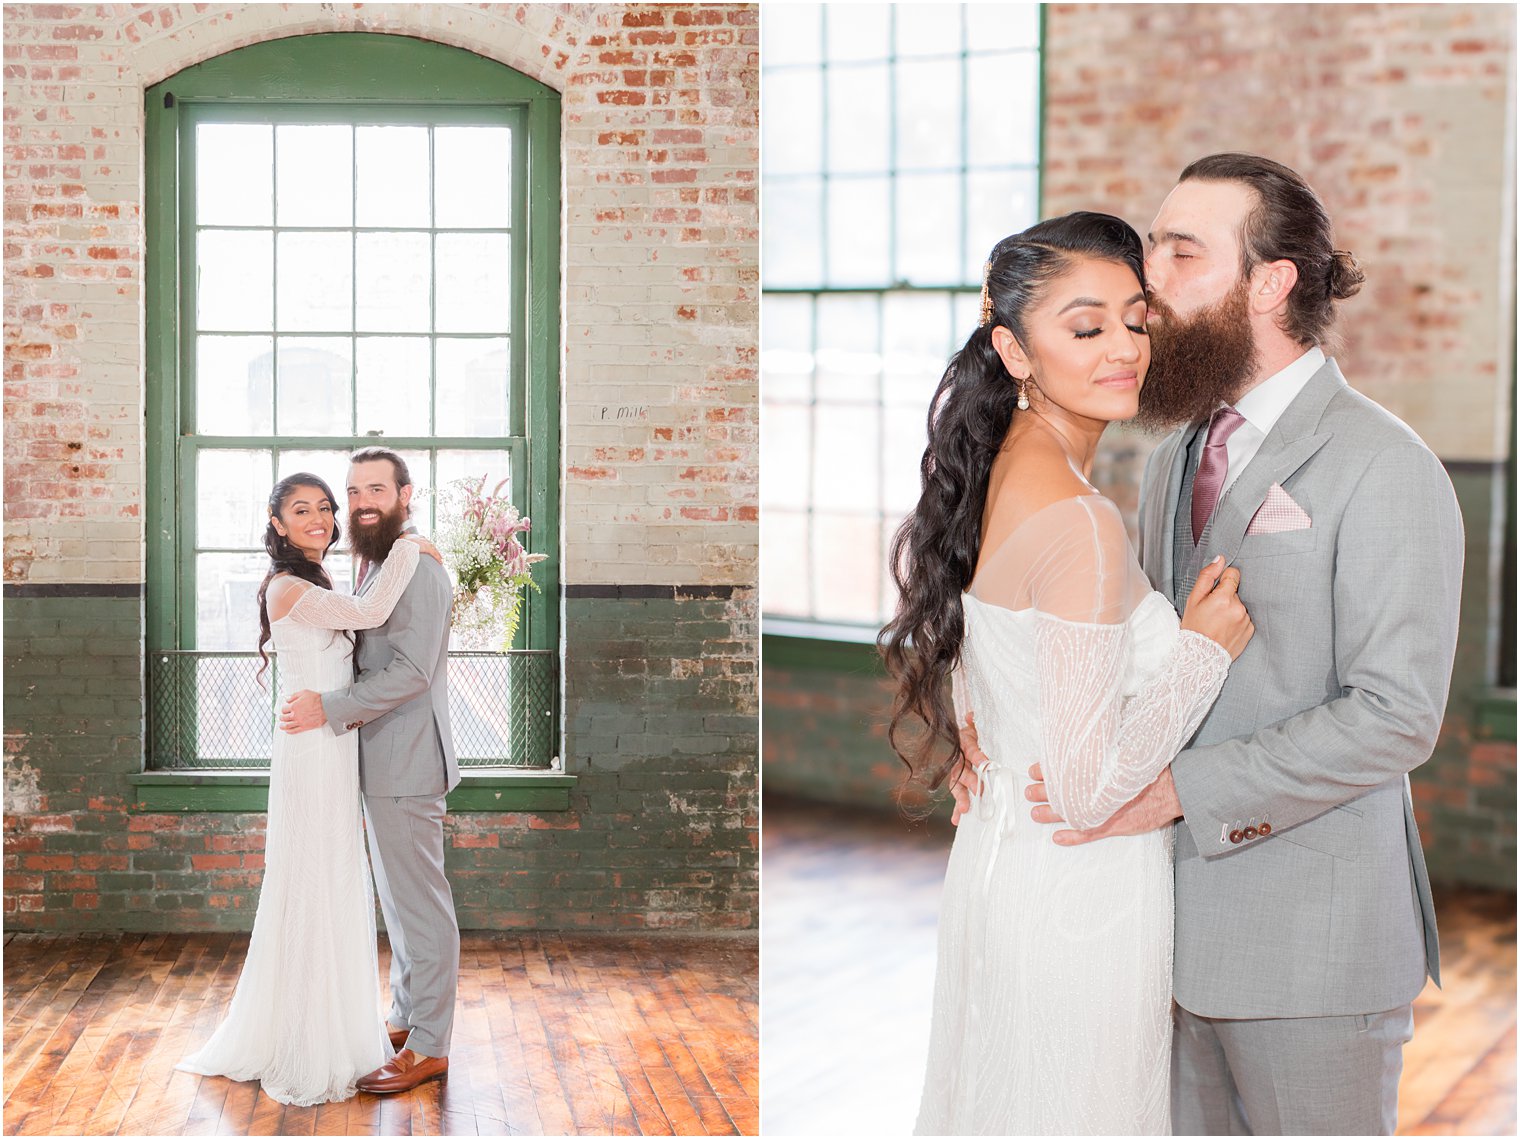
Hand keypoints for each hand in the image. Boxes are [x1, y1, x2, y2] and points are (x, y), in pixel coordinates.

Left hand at [278, 689, 325, 733]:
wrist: (327, 707)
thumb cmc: (317, 700)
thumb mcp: (304, 692)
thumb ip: (294, 695)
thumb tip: (288, 699)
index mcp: (294, 706)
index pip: (284, 709)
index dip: (283, 709)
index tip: (285, 709)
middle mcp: (295, 715)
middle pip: (284, 718)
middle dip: (282, 717)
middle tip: (282, 717)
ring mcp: (300, 722)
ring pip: (287, 725)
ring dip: (283, 725)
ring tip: (281, 725)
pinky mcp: (305, 727)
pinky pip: (294, 731)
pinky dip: (289, 731)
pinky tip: (287, 730)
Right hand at [403, 533, 444, 566]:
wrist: (404, 542)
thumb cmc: (403, 541)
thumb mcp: (403, 536)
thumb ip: (405, 534)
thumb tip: (405, 531)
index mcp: (418, 537)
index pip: (425, 541)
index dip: (427, 545)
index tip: (429, 547)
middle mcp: (423, 539)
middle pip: (431, 545)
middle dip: (434, 550)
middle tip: (436, 554)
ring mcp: (426, 543)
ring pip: (434, 550)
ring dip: (438, 555)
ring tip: (440, 559)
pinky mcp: (428, 548)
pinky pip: (434, 554)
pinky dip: (438, 558)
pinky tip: (440, 561)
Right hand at [949, 712, 985, 825]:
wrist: (970, 732)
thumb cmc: (978, 729)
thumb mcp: (979, 722)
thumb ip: (976, 719)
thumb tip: (972, 715)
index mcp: (965, 742)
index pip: (971, 750)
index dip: (978, 757)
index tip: (986, 764)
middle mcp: (960, 758)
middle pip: (962, 770)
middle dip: (970, 782)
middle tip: (979, 791)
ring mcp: (959, 770)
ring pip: (958, 785)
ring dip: (961, 798)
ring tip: (964, 811)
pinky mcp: (962, 781)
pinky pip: (959, 794)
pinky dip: (958, 807)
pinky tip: (957, 820)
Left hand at [1026, 764, 1182, 843]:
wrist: (1177, 788)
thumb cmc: (1152, 768)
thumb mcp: (1127, 752)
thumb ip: (1106, 751)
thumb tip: (1088, 738)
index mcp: (1100, 770)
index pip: (1066, 770)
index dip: (1048, 770)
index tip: (1034, 769)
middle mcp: (1100, 791)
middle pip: (1064, 792)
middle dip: (1044, 791)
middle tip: (1029, 791)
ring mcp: (1106, 810)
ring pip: (1071, 813)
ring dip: (1050, 813)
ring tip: (1034, 812)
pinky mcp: (1116, 825)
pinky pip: (1089, 833)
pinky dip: (1072, 836)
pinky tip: (1057, 838)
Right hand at [1180, 555, 1253, 659]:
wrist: (1199, 655)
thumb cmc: (1194, 626)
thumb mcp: (1193, 599)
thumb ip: (1207, 576)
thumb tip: (1220, 559)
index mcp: (1225, 598)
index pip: (1233, 574)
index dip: (1222, 580)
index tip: (1215, 590)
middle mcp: (1239, 608)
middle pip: (1235, 592)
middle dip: (1225, 597)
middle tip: (1211, 611)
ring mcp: (1246, 620)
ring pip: (1240, 605)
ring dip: (1231, 610)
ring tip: (1217, 622)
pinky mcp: (1250, 630)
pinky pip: (1244, 618)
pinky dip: (1236, 621)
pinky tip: (1225, 629)